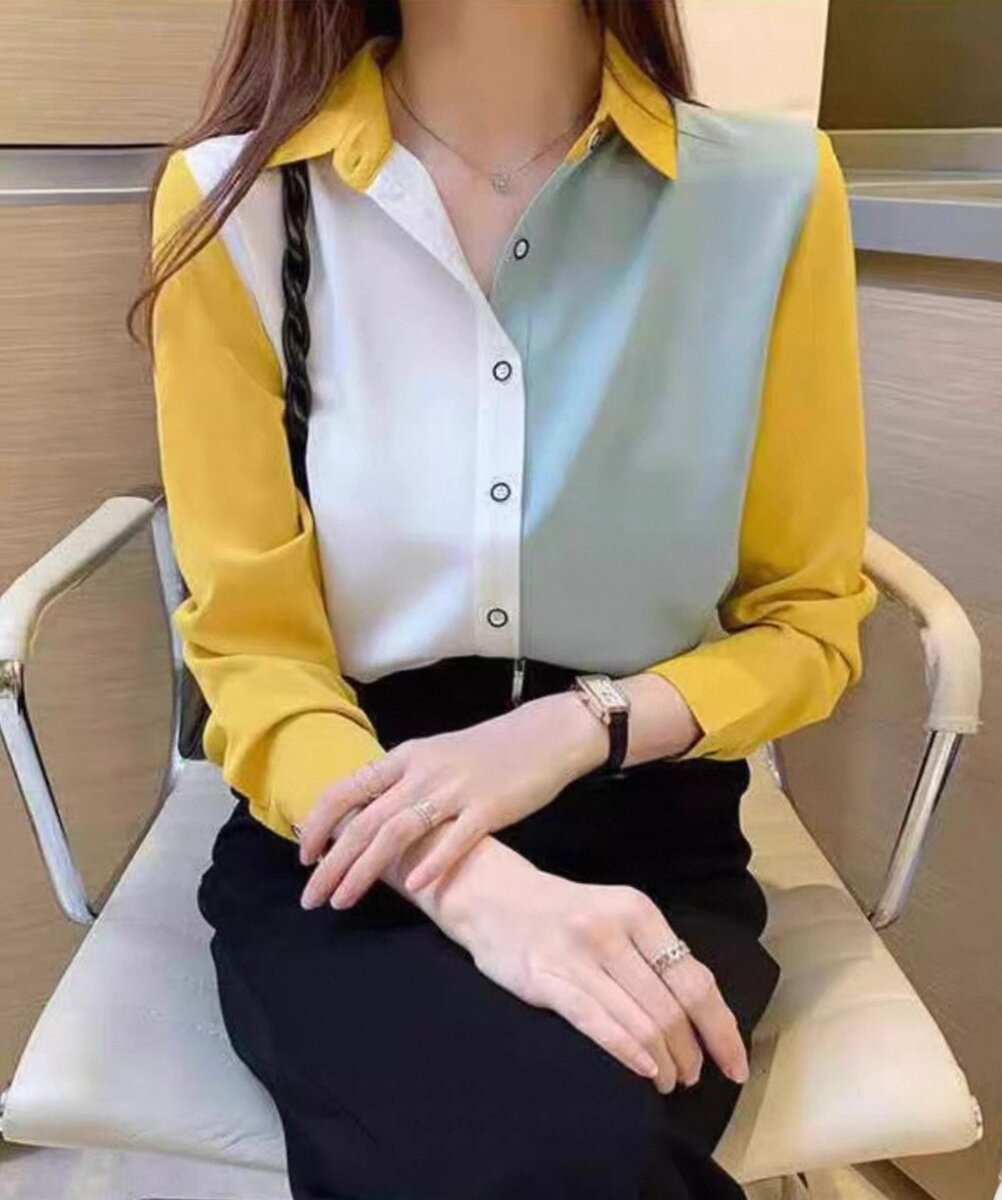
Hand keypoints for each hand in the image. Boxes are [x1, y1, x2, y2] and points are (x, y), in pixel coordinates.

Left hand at [296, 690, 607, 910]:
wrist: (544, 734)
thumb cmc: (488, 750)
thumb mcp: (435, 755)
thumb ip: (401, 781)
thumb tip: (362, 812)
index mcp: (406, 757)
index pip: (347, 789)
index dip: (320, 824)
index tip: (304, 857)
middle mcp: (423, 772)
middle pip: (366, 820)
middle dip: (332, 863)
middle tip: (312, 898)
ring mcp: (455, 790)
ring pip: (398, 832)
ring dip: (365, 870)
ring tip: (342, 900)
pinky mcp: (489, 808)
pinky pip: (455, 839)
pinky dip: (431, 861)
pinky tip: (414, 886)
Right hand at [449, 852, 749, 1091]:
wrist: (493, 895)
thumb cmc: (564, 914)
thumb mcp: (616, 915)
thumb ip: (652, 954)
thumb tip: (701, 1015)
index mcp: (638, 912)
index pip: (695, 980)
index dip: (722, 1031)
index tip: (736, 1065)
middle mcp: (613, 930)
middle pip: (671, 1009)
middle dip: (691, 1054)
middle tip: (691, 1078)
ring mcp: (579, 955)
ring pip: (640, 1023)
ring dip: (664, 1063)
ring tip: (668, 1081)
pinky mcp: (547, 979)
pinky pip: (597, 1024)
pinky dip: (629, 1054)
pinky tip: (644, 1072)